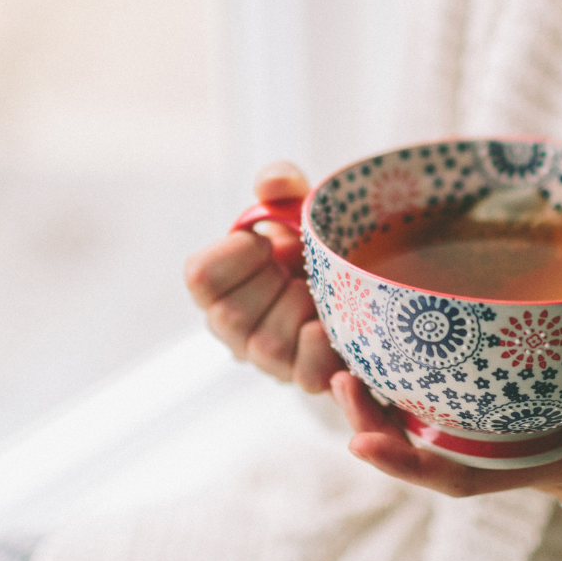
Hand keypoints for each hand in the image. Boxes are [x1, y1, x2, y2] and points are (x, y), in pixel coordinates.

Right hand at [184, 162, 344, 392]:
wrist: (361, 276)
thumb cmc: (311, 241)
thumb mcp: (296, 204)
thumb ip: (280, 182)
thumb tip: (273, 184)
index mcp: (219, 284)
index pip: (200, 277)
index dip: (235, 255)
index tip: (265, 241)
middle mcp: (234, 329)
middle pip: (231, 317)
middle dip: (272, 282)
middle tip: (298, 266)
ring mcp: (270, 359)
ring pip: (270, 345)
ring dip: (303, 308)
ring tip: (322, 291)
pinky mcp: (309, 377)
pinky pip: (309, 376)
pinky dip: (325, 353)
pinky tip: (335, 333)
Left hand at [330, 306, 561, 525]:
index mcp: (544, 465)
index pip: (467, 477)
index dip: (411, 464)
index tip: (359, 444)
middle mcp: (512, 456)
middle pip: (428, 451)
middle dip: (375, 420)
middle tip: (336, 377)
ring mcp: (508, 439)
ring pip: (430, 429)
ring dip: (382, 400)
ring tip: (341, 361)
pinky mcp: (513, 419)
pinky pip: (453, 409)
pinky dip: (415, 388)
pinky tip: (387, 352)